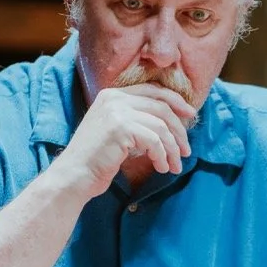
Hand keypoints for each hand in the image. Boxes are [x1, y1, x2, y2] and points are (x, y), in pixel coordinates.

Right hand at [52, 83, 194, 198]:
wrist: (74, 175)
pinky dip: (162, 155)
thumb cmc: (98, 159)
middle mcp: (114, 98)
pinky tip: (161, 168)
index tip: (191, 116)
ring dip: (172, 148)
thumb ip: (138, 120)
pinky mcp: (120, 128)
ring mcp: (116, 111)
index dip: (176, 102)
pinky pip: (154, 140)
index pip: (153, 90)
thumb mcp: (118, 131)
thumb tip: (171, 124)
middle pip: (162, 106)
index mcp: (113, 94)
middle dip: (179, 129)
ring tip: (174, 165)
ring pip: (161, 125)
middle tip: (186, 150)